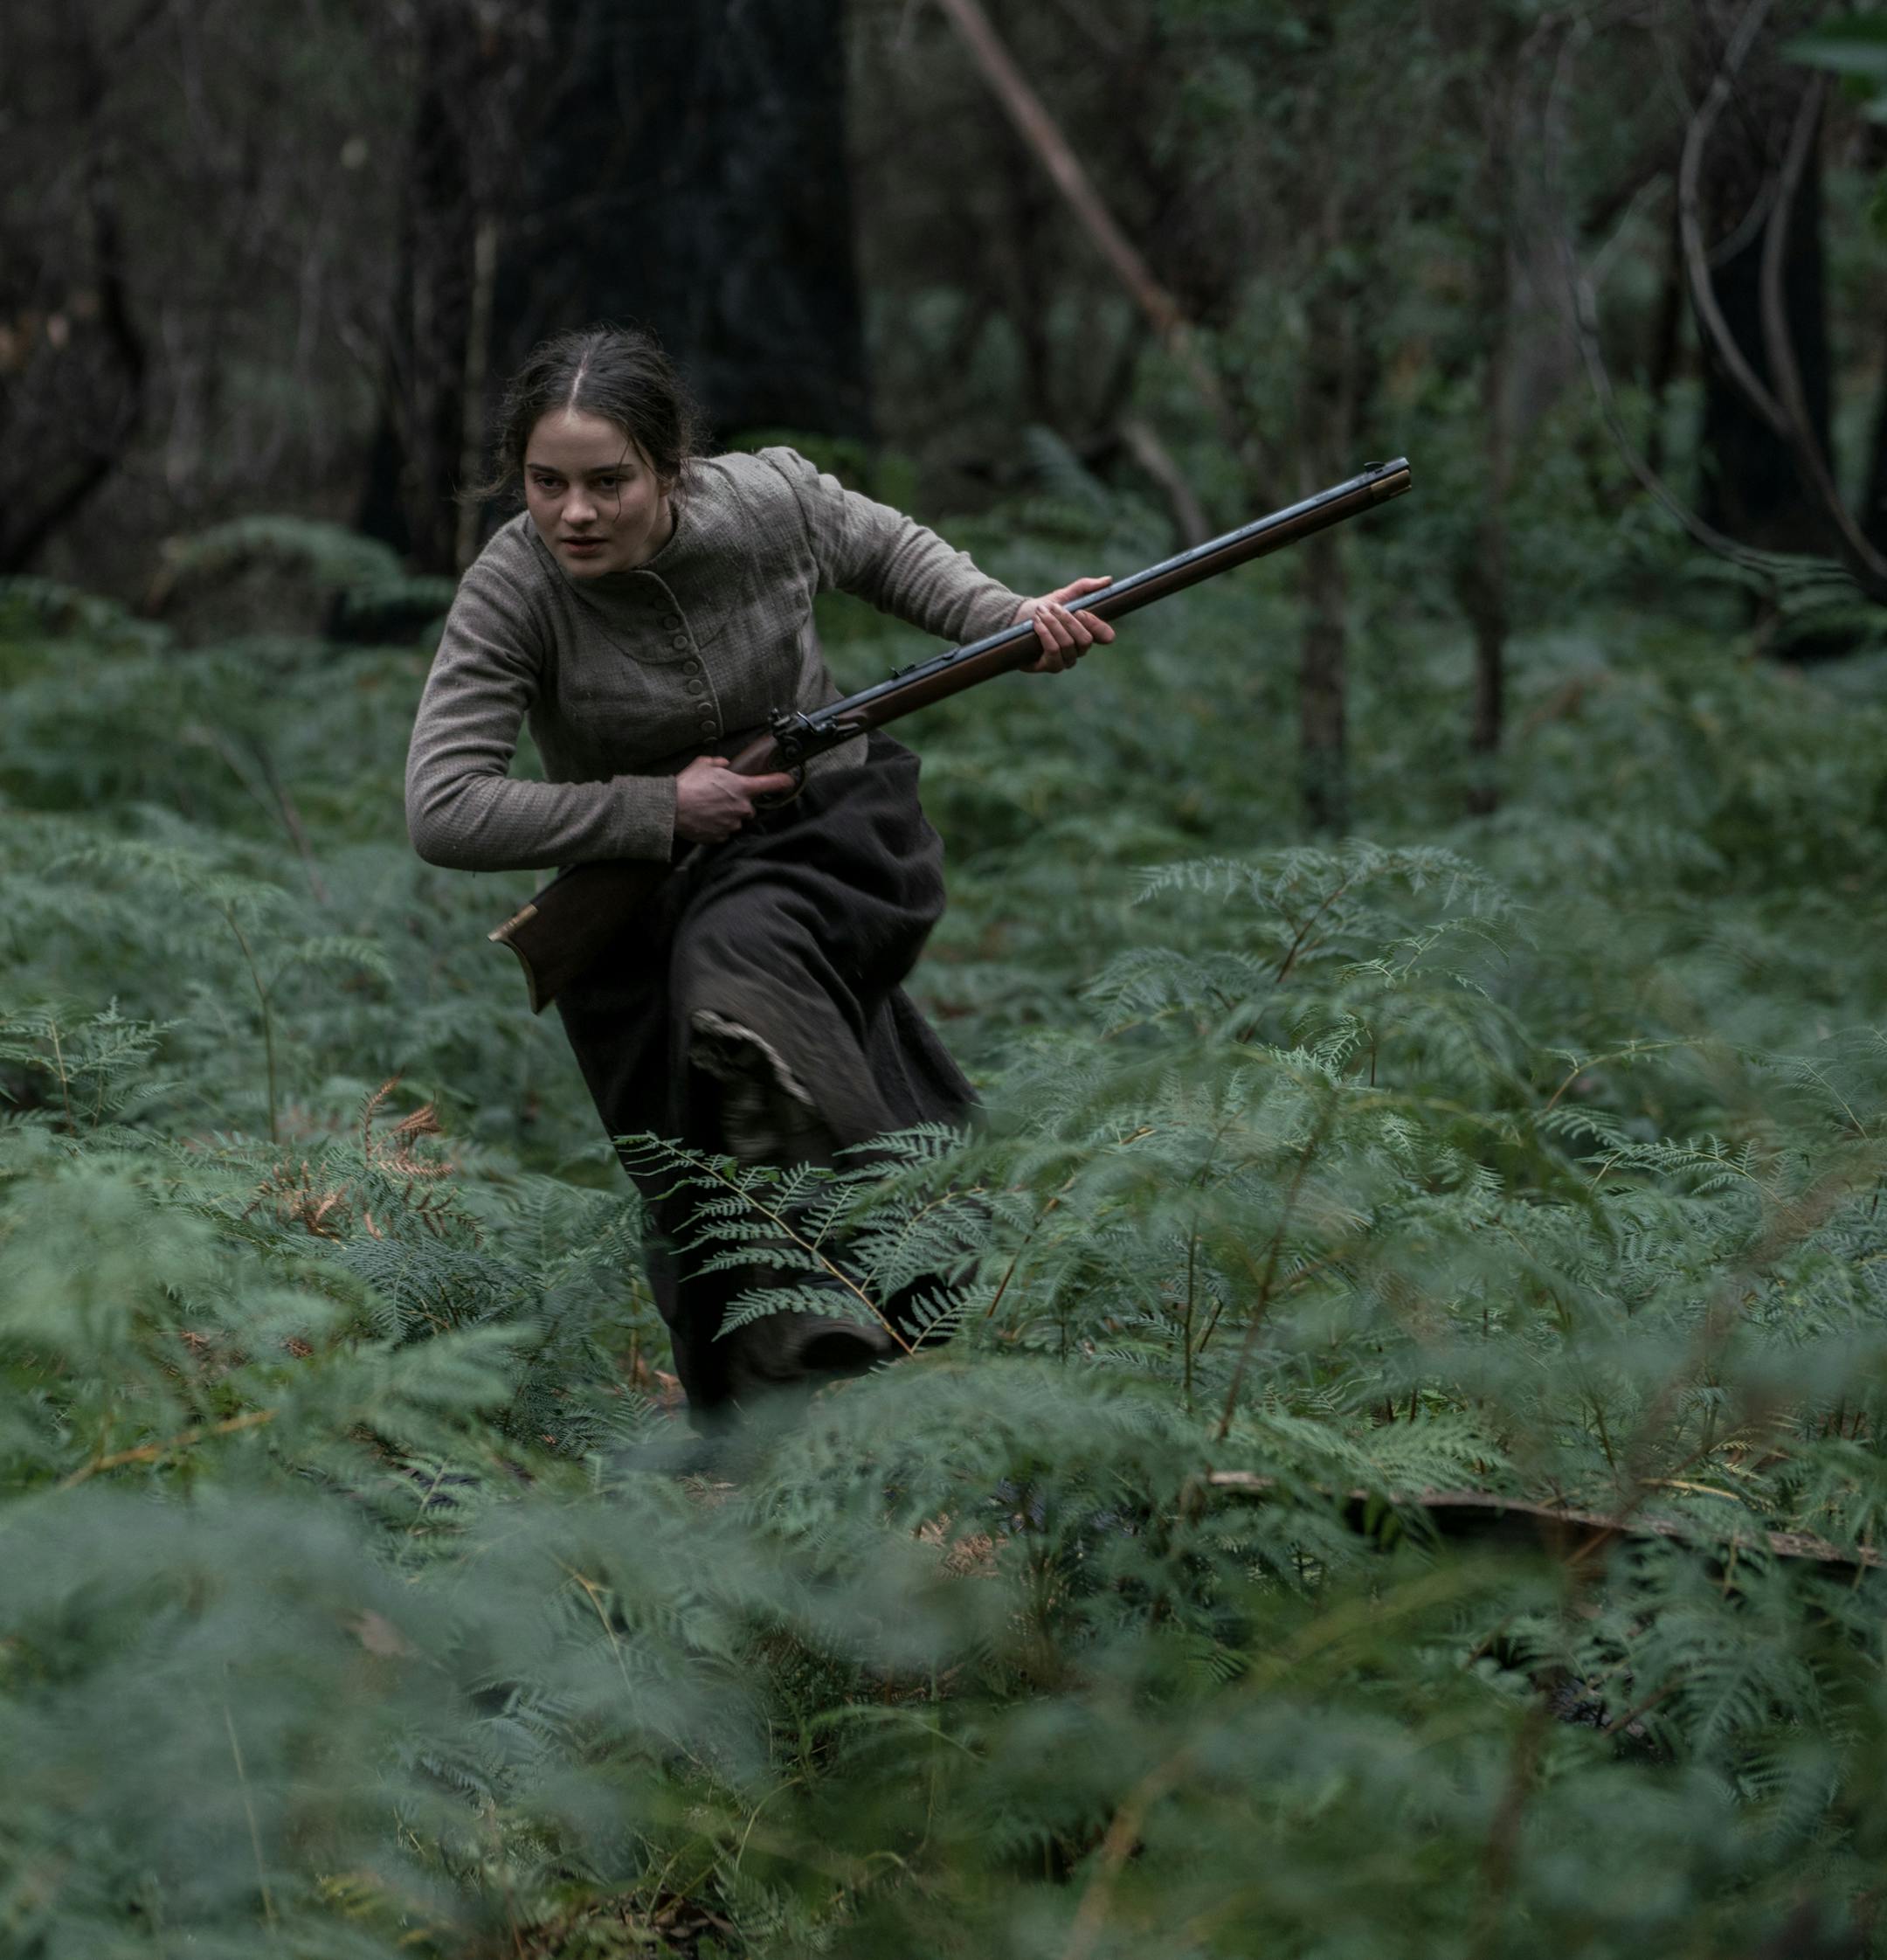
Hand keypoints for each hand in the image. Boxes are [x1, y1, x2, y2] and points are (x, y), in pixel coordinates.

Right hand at [673, 755, 797, 843]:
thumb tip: (725, 764)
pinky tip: (704, 819)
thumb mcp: (704, 764)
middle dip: (738, 803)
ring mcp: (733, 824)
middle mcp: (742, 808)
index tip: (789, 781)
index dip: (782, 782)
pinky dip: (717, 826)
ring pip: (736, 820)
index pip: (771, 784)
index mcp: (742, 787)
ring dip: (728, 815)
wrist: (672, 808)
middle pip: (749, 807)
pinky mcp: (721, 836)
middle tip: (720, 798)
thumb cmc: (688, 784)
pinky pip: (724, 831)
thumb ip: (719, 763)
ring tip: (708, 809)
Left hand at [1014, 576, 1115, 672]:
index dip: (1097, 624)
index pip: (1106, 636)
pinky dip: (1045, 634)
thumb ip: (1085, 587)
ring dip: (1053, 624)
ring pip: (1068, 644)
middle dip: (1068, 621)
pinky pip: (1054, 651)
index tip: (1081, 611)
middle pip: (1085, 639)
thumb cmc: (1044, 608)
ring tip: (1040, 613)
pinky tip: (1037, 624)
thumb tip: (1108, 580)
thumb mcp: (1064, 595)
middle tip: (1054, 608)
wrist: (1018, 619)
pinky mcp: (1050, 666)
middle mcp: (1080, 650)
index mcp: (1088, 633)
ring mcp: (1066, 661)